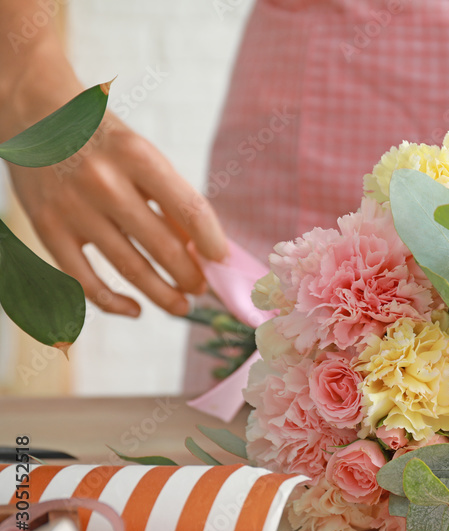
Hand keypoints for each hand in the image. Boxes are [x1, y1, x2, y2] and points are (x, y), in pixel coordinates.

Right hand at [8, 111, 227, 316]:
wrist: (35, 113)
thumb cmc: (103, 140)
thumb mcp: (142, 155)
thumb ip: (170, 199)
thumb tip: (203, 250)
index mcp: (138, 156)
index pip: (190, 210)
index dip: (213, 243)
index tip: (222, 262)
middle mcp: (104, 181)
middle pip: (163, 245)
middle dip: (190, 276)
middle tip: (201, 288)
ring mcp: (73, 207)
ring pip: (129, 268)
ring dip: (162, 295)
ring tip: (180, 305)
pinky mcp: (46, 228)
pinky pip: (83, 280)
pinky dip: (112, 302)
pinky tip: (134, 308)